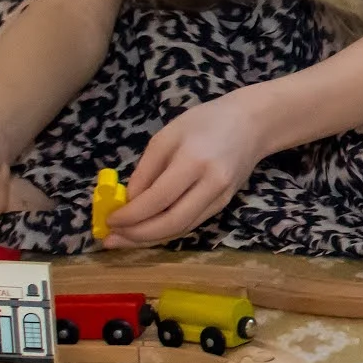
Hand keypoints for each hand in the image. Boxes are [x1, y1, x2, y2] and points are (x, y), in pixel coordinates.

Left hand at [104, 91, 267, 248]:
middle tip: (111, 238)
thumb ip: (146, 170)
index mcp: (194, 162)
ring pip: (181, 229)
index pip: (158, 199)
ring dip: (149, 239)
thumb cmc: (205, 122)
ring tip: (122, 240)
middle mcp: (212, 185)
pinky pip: (191, 224)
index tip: (109, 219)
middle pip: (172, 222)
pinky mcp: (223, 205)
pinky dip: (166, 232)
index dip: (131, 215)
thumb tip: (129, 202)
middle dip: (137, 235)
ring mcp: (221, 198)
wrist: (253, 124)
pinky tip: (146, 231)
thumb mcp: (167, 136)